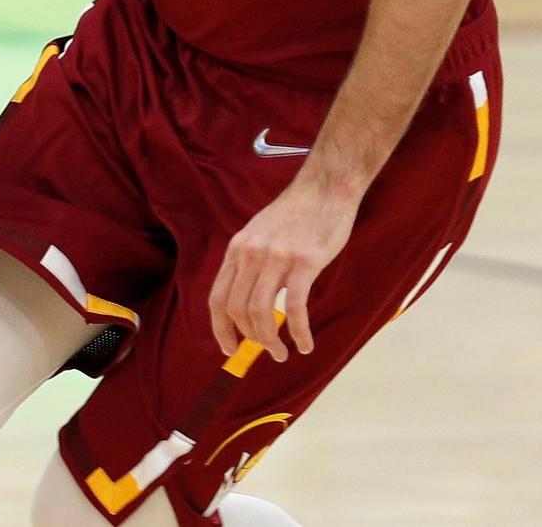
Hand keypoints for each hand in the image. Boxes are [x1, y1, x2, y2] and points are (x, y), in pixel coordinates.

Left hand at [208, 175, 357, 362]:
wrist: (324, 188)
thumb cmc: (295, 215)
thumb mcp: (260, 235)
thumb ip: (251, 264)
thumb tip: (248, 303)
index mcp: (237, 250)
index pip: (217, 299)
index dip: (220, 329)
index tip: (228, 349)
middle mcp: (250, 254)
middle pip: (237, 309)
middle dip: (248, 339)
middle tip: (267, 353)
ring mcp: (276, 258)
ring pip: (261, 312)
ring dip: (269, 340)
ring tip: (282, 354)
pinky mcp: (304, 262)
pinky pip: (296, 307)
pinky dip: (298, 332)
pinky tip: (306, 344)